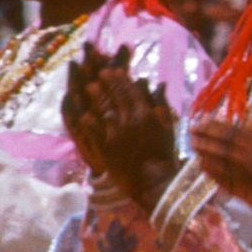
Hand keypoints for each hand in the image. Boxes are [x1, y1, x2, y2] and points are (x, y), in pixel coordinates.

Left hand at [61, 44, 178, 206]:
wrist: (153, 182)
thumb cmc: (163, 155)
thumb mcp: (168, 127)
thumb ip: (160, 104)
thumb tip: (157, 83)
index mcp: (146, 114)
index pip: (131, 90)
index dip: (120, 78)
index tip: (113, 70)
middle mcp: (129, 120)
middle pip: (115, 95)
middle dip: (107, 82)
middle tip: (98, 72)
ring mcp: (116, 132)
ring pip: (103, 108)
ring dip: (95, 96)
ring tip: (89, 86)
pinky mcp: (105, 146)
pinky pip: (93, 129)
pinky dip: (88, 120)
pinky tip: (83, 113)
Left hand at [190, 117, 251, 225]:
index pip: (234, 132)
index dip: (216, 126)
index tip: (203, 122)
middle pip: (224, 144)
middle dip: (205, 137)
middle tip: (192, 131)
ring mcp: (246, 174)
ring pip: (221, 160)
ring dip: (205, 152)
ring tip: (194, 145)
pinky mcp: (243, 189)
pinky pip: (223, 178)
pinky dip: (212, 171)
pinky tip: (203, 165)